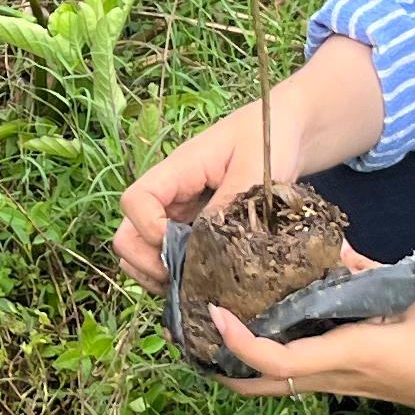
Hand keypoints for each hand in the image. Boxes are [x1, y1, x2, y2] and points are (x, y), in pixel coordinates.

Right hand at [115, 103, 272, 286]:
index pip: (135, 201)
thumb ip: (228, 204)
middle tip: (184, 279)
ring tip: (191, 285)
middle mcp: (170, 195)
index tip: (182, 247)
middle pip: (127, 233)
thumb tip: (204, 245)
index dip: (149, 229)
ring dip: (156, 273)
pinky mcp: (193, 229)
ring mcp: (179, 213)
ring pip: (141, 250)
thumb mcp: (256, 168)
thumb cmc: (270, 137)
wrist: (287, 129)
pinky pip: (166, 256)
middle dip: (147, 262)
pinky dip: (174, 276)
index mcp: (178, 171)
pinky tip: (201, 281)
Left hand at [211, 273, 414, 414]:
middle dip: (220, 363)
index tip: (216, 311)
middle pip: (258, 384)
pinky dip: (268, 360)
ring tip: (219, 326)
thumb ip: (364, 268)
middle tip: (194, 329)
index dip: (236, 341)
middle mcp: (333, 377)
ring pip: (274, 384)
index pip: (274, 359)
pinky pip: (294, 377)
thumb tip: (327, 242)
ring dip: (240, 364)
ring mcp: (338, 386)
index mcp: (345, 355)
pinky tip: (264, 330)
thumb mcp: (409, 293)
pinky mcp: (346, 384)